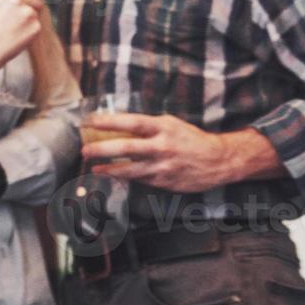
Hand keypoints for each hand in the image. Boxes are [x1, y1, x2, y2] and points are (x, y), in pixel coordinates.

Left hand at [81, 115, 265, 192]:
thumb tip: (119, 127)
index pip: (131, 122)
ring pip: (130, 170)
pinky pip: (140, 180)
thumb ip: (147, 127)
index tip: (89, 121)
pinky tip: (115, 176)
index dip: (108, 122)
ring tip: (94, 168)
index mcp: (163, 128)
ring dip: (109, 170)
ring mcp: (163, 167)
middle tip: (84, 150)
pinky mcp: (165, 182)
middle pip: (126, 148)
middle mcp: (162, 147)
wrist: (220, 160)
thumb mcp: (171, 125)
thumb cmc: (191, 139)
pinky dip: (126, 178)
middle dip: (101, 149)